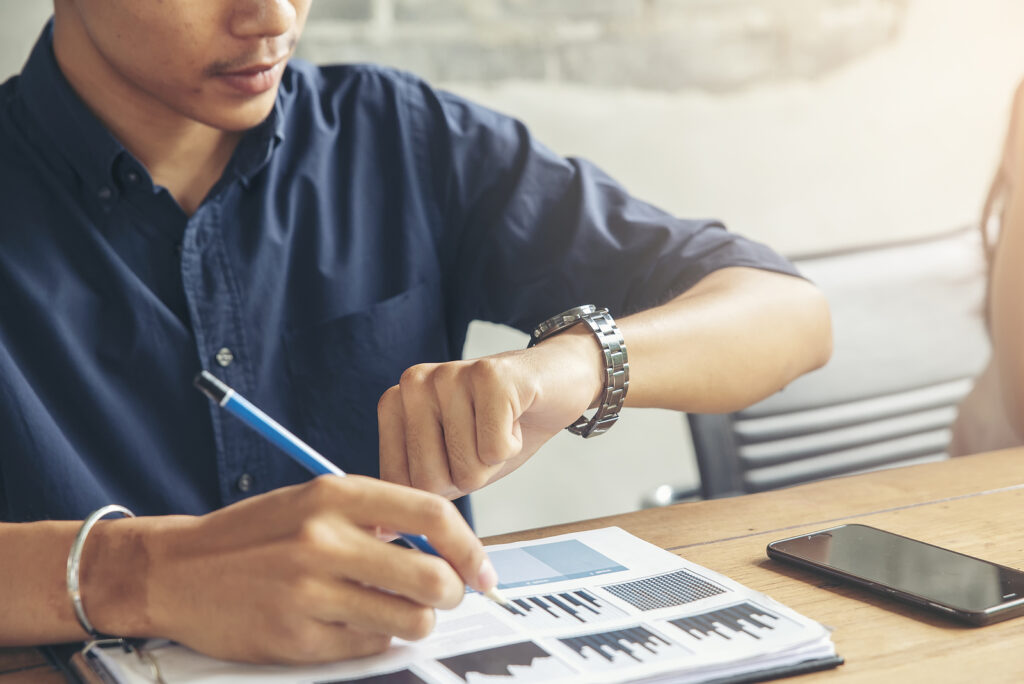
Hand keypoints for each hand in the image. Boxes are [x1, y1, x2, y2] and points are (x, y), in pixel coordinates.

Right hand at [86, 476, 496, 663]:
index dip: (471, 547)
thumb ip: (373, 514)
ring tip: (395, 611)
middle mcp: (325, 539)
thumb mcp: (312, 500)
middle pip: (433, 578)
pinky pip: (369, 647)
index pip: (432, 514)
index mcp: (335, 495)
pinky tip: (352, 624)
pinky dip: (374, 639)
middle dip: (451, 593)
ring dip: (415, 621)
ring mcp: (310, 592)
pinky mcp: (297, 638)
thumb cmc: (251, 535)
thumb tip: (441, 545)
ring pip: (409, 621)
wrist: (174, 570)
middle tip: (444, 596)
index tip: (483, 570)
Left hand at [378, 328, 602, 497]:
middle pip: (430, 480)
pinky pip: (495, 448)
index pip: (399, 484)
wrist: (556, 380)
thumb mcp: (450, 463)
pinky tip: (516, 416)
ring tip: (500, 425)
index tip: (459, 454)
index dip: (441, 487)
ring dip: (494, 459)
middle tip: (482, 439)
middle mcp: (414, 383)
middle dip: (469, 474)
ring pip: (466, 467)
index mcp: (395, 403)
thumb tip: (381, 535)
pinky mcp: (490, 374)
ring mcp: (450, 374)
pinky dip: (514, 444)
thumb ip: (415, 490)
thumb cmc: (500, 426)